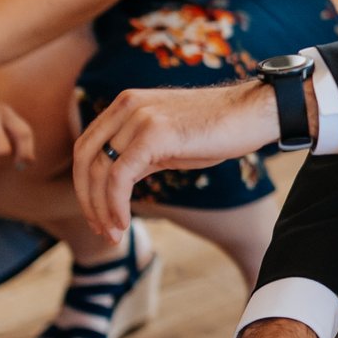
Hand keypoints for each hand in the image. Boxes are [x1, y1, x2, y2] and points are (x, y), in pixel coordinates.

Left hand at [74, 81, 276, 242]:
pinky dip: (116, 205)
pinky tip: (124, 223)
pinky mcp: (153, 133)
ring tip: (115, 234)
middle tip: (101, 229)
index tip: (97, 213)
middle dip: (87, 199)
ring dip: (102, 209)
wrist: (253, 113)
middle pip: (84, 158)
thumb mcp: (167, 142)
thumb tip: (114, 186)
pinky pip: (119, 177)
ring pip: (100, 171)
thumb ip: (137, 156)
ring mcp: (139, 117)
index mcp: (125, 104)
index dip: (84, 183)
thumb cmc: (217, 131)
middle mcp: (126, 105)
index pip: (87, 145)